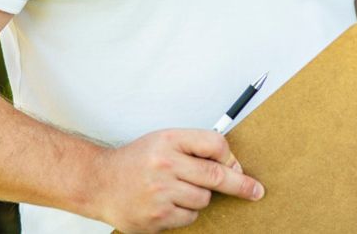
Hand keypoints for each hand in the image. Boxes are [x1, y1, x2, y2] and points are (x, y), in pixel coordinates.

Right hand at [92, 128, 264, 232]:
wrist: (99, 182)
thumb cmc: (136, 161)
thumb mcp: (164, 141)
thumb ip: (195, 148)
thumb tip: (231, 165)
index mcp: (169, 140)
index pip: (214, 144)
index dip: (230, 156)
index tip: (238, 166)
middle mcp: (165, 164)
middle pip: (216, 176)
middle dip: (241, 185)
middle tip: (256, 191)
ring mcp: (160, 192)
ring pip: (203, 199)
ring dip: (199, 197)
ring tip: (177, 190)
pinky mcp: (156, 216)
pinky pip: (188, 217)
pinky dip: (185, 212)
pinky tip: (168, 204)